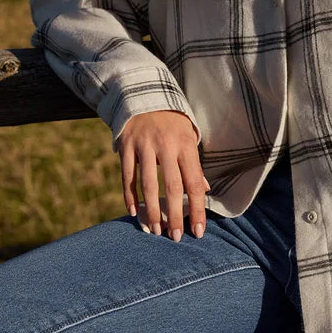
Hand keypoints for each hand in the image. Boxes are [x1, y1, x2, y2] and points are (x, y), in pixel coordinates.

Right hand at [116, 110, 209, 241]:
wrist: (144, 94)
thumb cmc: (172, 123)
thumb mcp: (189, 137)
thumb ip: (195, 164)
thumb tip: (205, 190)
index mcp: (186, 145)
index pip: (195, 182)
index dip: (198, 208)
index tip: (199, 231)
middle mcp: (166, 145)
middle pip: (173, 187)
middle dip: (175, 215)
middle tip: (175, 237)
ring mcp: (144, 145)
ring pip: (148, 185)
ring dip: (152, 211)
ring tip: (155, 230)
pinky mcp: (126, 146)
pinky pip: (128, 176)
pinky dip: (130, 196)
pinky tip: (134, 213)